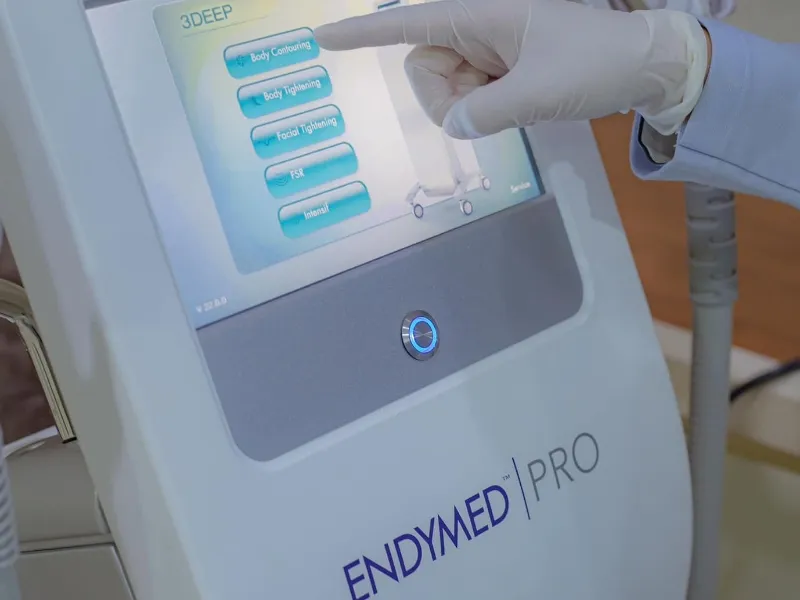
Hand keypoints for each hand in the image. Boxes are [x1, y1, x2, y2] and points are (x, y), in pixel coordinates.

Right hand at [315, 0, 707, 138]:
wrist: (641, 67)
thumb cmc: (596, 61)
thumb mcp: (540, 90)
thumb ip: (487, 113)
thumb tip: (454, 125)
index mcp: (480, 14)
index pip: (407, 23)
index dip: (362, 33)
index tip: (322, 37)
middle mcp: (475, 30)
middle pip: (423, 68)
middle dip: (446, 94)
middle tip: (494, 101)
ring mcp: (486, 53)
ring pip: (444, 89)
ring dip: (469, 105)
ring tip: (516, 98)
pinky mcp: (498, 74)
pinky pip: (467, 98)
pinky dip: (484, 108)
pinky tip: (517, 101)